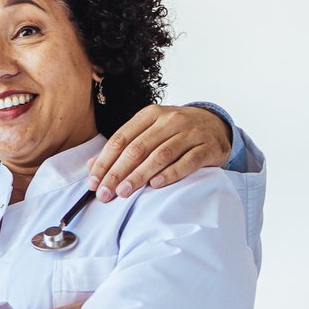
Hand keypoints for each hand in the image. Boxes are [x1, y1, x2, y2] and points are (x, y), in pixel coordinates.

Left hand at [88, 104, 230, 201]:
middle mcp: (170, 120)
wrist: (216, 125)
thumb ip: (123, 147)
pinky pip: (187, 162)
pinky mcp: (208, 147)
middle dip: (118, 172)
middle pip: (138, 148)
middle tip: (105, 193)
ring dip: (139, 175)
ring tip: (124, 192)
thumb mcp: (149, 132)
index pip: (121, 139)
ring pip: (160, 155)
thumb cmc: (175, 132)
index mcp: (150, 114)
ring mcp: (191, 132)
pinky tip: (155, 185)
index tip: (94, 182)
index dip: (105, 161)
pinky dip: (170, 174)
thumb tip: (92, 166)